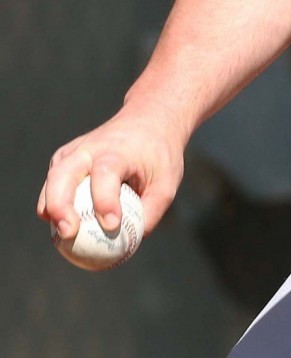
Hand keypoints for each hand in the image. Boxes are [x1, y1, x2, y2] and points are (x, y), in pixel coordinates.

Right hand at [37, 98, 186, 239]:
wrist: (151, 119)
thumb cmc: (159, 155)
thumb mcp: (167, 182)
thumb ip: (150, 212)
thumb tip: (131, 244)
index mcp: (119, 150)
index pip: (106, 173)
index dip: (105, 200)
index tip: (112, 224)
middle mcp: (93, 147)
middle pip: (65, 172)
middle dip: (61, 204)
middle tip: (69, 233)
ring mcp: (77, 150)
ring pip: (54, 176)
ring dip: (51, 206)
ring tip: (61, 235)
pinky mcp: (68, 156)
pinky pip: (54, 180)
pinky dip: (52, 202)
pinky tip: (59, 223)